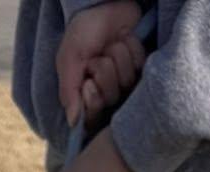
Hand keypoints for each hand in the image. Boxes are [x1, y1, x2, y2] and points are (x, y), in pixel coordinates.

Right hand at [56, 1, 145, 127]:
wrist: (105, 4)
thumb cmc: (84, 30)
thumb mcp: (69, 58)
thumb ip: (69, 91)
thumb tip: (74, 122)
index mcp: (85, 94)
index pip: (92, 116)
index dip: (93, 100)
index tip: (88, 83)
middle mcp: (105, 91)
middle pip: (110, 98)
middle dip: (105, 72)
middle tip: (99, 57)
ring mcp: (124, 80)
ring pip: (126, 81)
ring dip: (118, 57)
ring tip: (112, 45)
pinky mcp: (141, 67)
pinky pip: (140, 66)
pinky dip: (132, 49)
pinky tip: (126, 39)